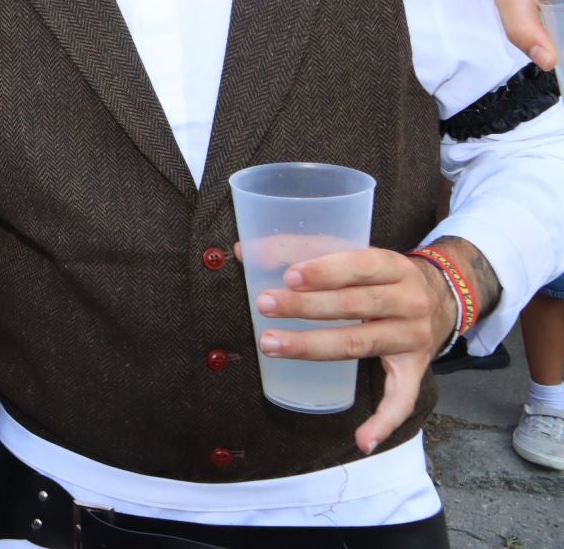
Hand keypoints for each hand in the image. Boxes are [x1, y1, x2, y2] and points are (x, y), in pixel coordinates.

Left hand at [249, 245, 451, 453]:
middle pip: (355, 306)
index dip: (325, 271)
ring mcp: (413, 338)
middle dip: (307, 306)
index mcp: (395, 267)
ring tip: (272, 345)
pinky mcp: (415, 369)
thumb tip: (246, 251)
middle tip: (265, 305)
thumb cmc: (382, 275)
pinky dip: (384, 422)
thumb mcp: (357, 255)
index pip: (361, 266)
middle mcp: (409, 303)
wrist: (445, 297)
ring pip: (360, 343)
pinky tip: (362, 440)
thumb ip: (304, 249)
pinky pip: (402, 400)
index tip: (289, 276)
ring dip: (313, 346)